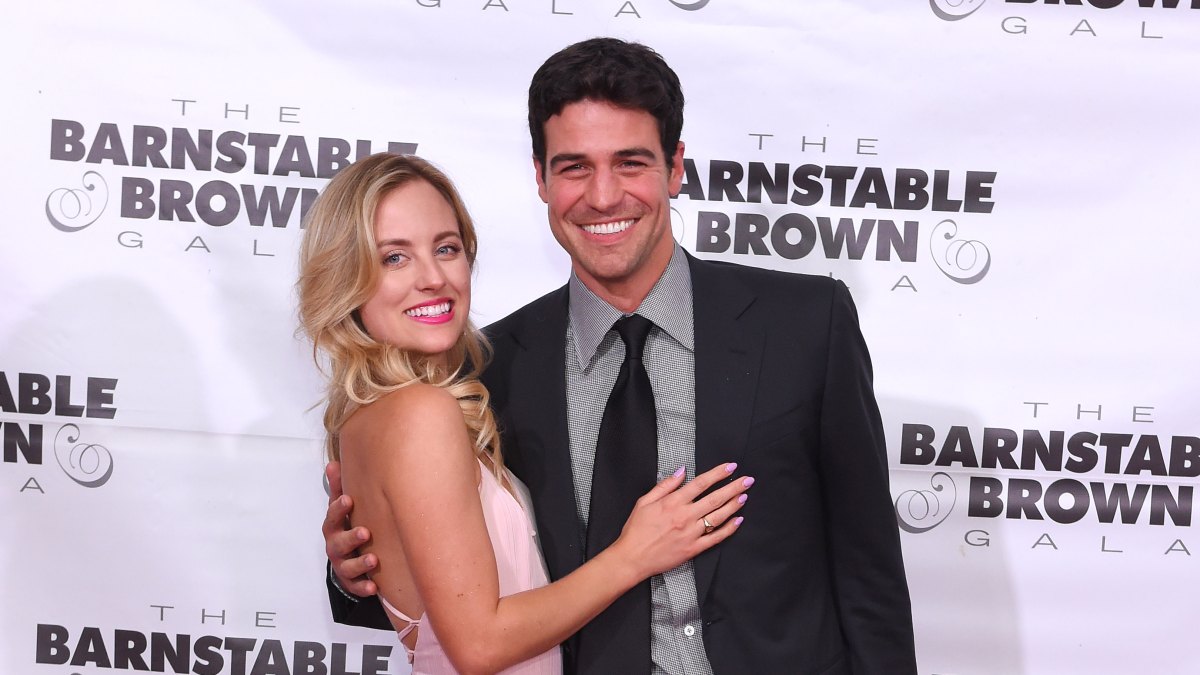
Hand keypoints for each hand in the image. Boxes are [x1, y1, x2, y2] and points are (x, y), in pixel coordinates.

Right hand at [324, 461, 377, 596]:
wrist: (347, 557)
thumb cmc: (346, 526)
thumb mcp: (343, 508)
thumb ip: (339, 487)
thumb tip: (333, 463)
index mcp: (334, 526)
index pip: (332, 516)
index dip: (339, 508)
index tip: (349, 499)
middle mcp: (336, 546)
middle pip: (338, 543)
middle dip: (351, 537)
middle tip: (365, 532)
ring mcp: (343, 565)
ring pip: (348, 567)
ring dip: (360, 564)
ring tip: (374, 559)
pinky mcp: (351, 582)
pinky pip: (356, 586)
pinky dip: (363, 587)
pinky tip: (374, 586)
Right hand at [611, 462, 751, 579]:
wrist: (632, 558)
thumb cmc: (636, 530)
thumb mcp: (644, 502)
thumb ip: (665, 486)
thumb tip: (681, 471)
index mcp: (673, 503)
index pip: (701, 483)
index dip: (718, 474)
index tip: (730, 467)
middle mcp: (685, 516)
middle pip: (715, 498)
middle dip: (734, 487)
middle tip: (748, 480)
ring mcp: (691, 534)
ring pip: (718, 517)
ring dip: (734, 505)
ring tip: (744, 496)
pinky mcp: (693, 549)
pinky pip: (715, 538)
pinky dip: (728, 529)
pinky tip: (738, 520)